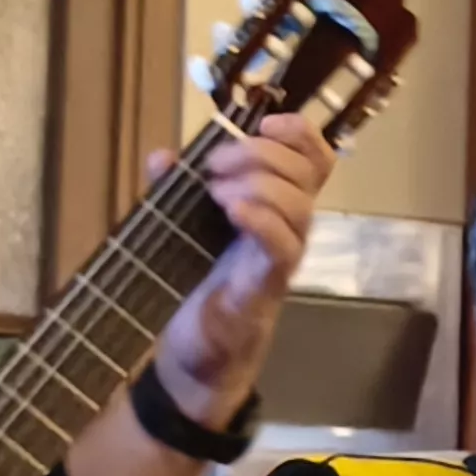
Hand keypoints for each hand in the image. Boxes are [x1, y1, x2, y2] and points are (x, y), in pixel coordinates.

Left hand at [149, 112, 337, 425]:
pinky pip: (281, 245)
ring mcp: (283, 256)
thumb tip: (162, 156)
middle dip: (261, 152)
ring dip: (258, 183)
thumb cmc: (196, 285)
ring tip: (216, 192)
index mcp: (277, 206)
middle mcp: (291, 227)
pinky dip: (259, 218)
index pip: (314, 159)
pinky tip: (231, 209)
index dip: (301, 132)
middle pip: (307, 173)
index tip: (266, 121)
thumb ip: (173, 190)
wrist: (195, 353)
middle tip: (215, 165)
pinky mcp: (268, 284)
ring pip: (299, 206)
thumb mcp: (180, 228)